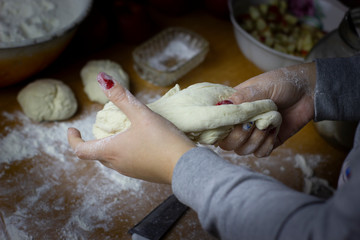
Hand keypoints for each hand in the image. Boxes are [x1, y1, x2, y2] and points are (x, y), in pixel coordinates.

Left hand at [67, 72, 194, 183]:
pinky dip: (125, 152)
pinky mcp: (143, 174)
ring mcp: (131, 171)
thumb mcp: (141, 114)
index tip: (72, 129)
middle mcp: (117, 164)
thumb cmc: (162, 139)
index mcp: (111, 151)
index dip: (73, 139)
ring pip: (112, 159)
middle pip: (97, 154)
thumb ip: (121, 97)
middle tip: (102, 128)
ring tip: (121, 133)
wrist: (186, 167)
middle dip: (94, 141)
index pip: (80, 150)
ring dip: (110, 147)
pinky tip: (140, 143)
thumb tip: (102, 78)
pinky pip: (126, 163)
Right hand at [218, 62, 316, 156]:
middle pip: (226, 144)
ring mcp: (252, 134)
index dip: (220, 129)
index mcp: (231, 108)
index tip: (234, 122)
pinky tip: (274, 131)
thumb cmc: (281, 83)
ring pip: (242, 151)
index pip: (215, 125)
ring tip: (269, 124)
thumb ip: (242, 97)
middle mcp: (238, 123)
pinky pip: (259, 153)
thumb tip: (222, 106)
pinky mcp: (267, 142)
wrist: (308, 91)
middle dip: (240, 136)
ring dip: (256, 139)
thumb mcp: (261, 86)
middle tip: (255, 122)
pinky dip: (266, 145)